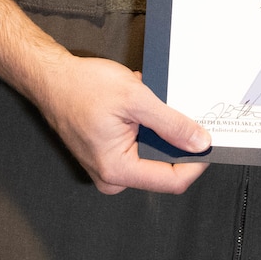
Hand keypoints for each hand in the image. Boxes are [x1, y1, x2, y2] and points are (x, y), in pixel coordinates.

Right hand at [0, 0, 208, 196]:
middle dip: (173, 140)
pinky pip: (139, 147)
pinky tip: (135, 107)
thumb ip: (171, 124)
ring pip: (152, 155)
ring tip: (145, 105)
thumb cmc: (81, 88)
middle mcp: (112, 177)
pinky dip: (144, 127)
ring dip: (157, 130)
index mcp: (118, 170)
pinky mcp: (108, 156)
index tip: (210, 141)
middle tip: (176, 112)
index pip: (172, 180)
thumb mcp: (136, 100)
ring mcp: (109, 168)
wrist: (50, 78)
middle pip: (163, 169)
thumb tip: (200, 143)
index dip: (196, 162)